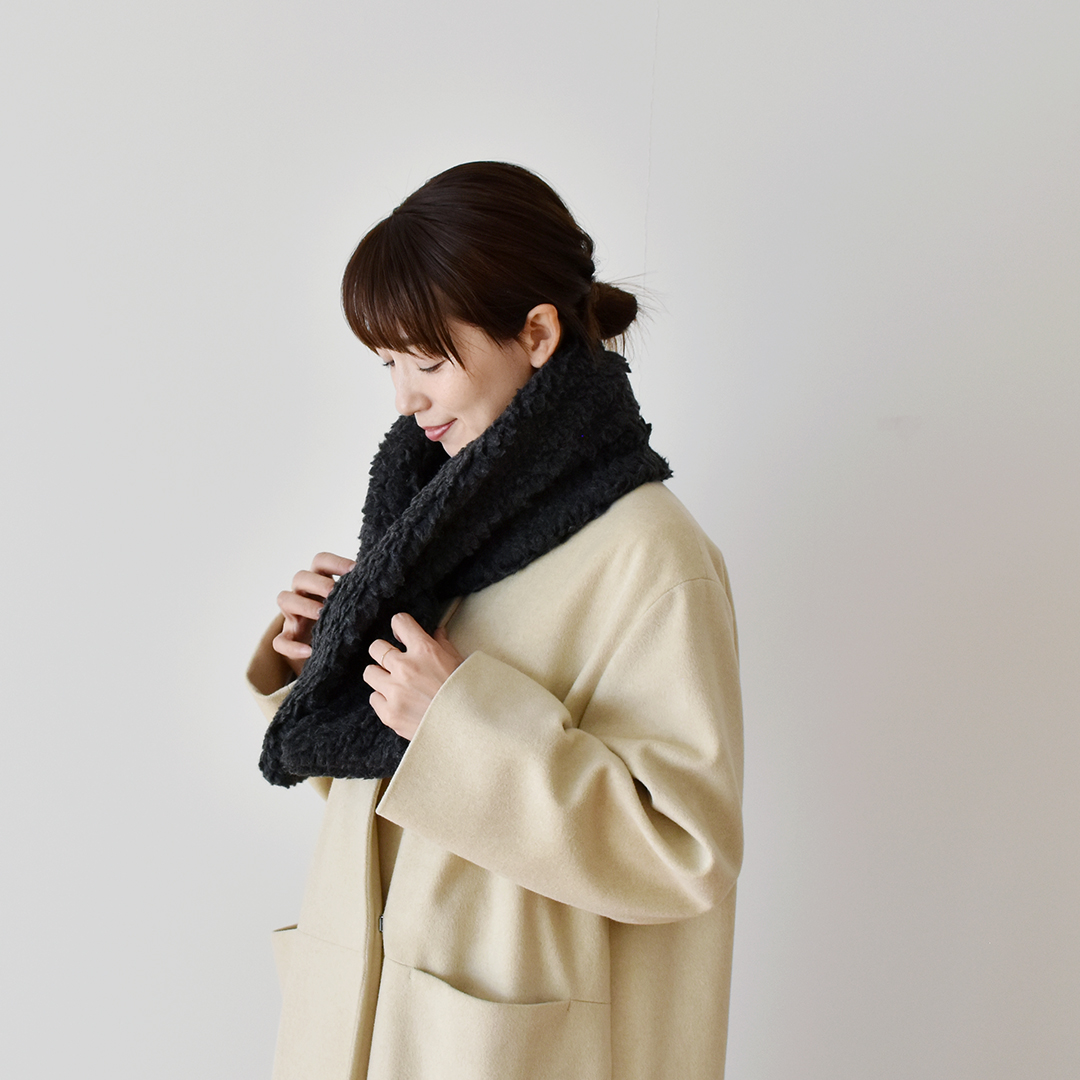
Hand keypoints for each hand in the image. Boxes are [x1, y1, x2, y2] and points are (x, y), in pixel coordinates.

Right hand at [273, 552, 355, 676]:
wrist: (330, 653)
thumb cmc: (346, 622)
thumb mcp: (353, 606)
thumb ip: (362, 595)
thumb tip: (389, 584)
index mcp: (320, 581)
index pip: (321, 561)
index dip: (336, 562)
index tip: (355, 571)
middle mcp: (303, 593)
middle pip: (301, 576)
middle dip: (318, 583)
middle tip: (334, 592)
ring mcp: (292, 616)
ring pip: (285, 598)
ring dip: (303, 604)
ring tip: (322, 615)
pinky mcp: (289, 638)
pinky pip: (280, 641)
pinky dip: (292, 646)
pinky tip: (310, 651)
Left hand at [364, 613, 464, 740]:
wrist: (470, 728)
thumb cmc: (469, 694)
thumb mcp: (460, 663)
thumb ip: (443, 645)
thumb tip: (437, 632)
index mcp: (425, 651)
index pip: (400, 622)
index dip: (401, 626)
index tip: (402, 634)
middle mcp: (406, 668)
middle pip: (376, 647)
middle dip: (386, 652)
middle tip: (396, 661)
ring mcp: (395, 692)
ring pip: (370, 672)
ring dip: (382, 676)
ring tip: (395, 684)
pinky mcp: (390, 714)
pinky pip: (374, 698)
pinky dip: (384, 699)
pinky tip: (399, 702)